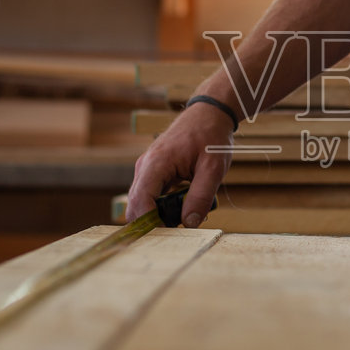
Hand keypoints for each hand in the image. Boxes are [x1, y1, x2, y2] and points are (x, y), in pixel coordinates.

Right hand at [125, 102, 234, 227]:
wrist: (209, 113)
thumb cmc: (211, 135)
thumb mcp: (213, 168)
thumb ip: (201, 196)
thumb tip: (189, 223)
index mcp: (156, 163)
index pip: (140, 201)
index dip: (150, 223)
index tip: (168, 236)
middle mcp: (145, 167)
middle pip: (136, 205)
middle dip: (153, 222)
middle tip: (178, 232)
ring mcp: (146, 169)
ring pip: (142, 202)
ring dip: (159, 215)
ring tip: (184, 218)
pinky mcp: (153, 172)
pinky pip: (150, 196)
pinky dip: (162, 206)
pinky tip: (182, 208)